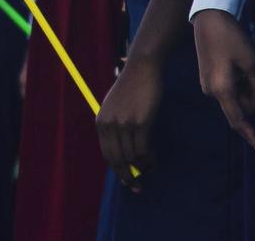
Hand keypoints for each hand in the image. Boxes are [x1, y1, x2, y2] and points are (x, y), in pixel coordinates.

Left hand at [96, 55, 163, 190]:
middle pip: (117, 159)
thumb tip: (124, 154)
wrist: (141, 68)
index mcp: (101, 122)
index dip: (117, 169)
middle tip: (137, 186)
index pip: (107, 154)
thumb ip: (116, 127)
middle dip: (127, 175)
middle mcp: (109, 125)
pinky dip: (149, 159)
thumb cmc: (131, 88)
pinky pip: (143, 149)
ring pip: (132, 156)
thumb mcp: (115, 107)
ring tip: (150, 170)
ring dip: (141, 167)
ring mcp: (124, 124)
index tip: (126, 180)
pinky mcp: (140, 123)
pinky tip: (153, 162)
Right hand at [193, 9, 254, 150]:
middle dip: (253, 105)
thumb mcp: (252, 63)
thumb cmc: (231, 39)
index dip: (250, 135)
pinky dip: (239, 85)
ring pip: (233, 97)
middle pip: (237, 108)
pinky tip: (246, 69)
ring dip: (247, 93)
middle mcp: (211, 91)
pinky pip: (227, 87)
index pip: (237, 121)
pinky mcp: (207, 73)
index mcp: (221, 91)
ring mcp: (206, 82)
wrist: (209, 16)